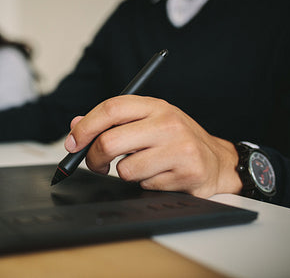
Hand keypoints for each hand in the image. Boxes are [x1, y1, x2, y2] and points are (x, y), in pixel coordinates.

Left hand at [64, 95, 241, 197]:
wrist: (217, 161)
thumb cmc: (175, 139)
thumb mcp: (146, 121)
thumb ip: (111, 122)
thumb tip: (75, 126)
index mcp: (154, 105)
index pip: (111, 109)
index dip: (85, 127)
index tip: (72, 142)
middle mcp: (167, 122)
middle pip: (110, 141)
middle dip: (93, 157)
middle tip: (96, 164)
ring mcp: (179, 147)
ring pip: (125, 169)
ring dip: (125, 173)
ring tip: (142, 166)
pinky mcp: (186, 172)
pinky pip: (144, 184)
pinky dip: (145, 183)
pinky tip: (160, 174)